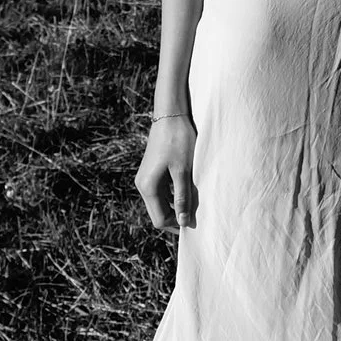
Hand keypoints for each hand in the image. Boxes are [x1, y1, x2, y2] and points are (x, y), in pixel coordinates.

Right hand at [135, 114, 197, 231]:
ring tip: (195, 203)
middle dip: (176, 217)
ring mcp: (146, 179)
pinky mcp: (151, 173)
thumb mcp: (183, 171)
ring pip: (160, 204)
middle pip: (158, 214)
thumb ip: (183, 197)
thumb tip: (184, 222)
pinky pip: (161, 193)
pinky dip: (173, 197)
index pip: (160, 219)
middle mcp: (142, 185)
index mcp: (148, 187)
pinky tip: (188, 192)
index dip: (177, 225)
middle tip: (197, 215)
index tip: (196, 223)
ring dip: (176, 207)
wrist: (170, 116)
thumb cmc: (178, 141)